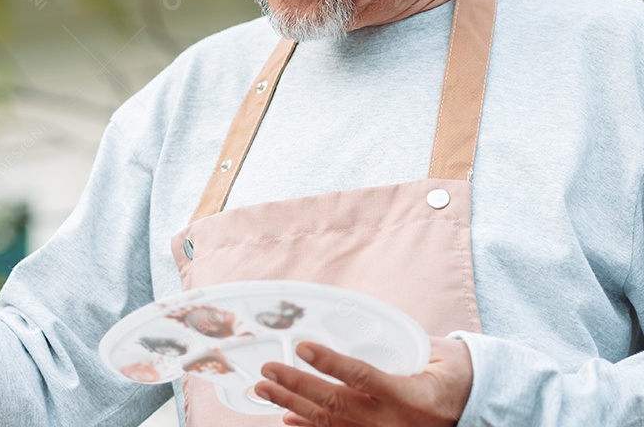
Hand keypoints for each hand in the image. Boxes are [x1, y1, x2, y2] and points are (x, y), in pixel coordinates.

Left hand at [254, 336, 472, 426]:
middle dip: (297, 387)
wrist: (474, 410)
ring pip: (330, 423)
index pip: (363, 377)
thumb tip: (355, 323)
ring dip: (293, 406)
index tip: (302, 347)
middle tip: (268, 371)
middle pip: (336, 404)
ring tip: (265, 390)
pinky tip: (287, 417)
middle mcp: (394, 423)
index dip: (330, 363)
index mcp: (412, 396)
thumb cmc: (455, 375)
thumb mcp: (437, 354)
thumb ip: (399, 343)